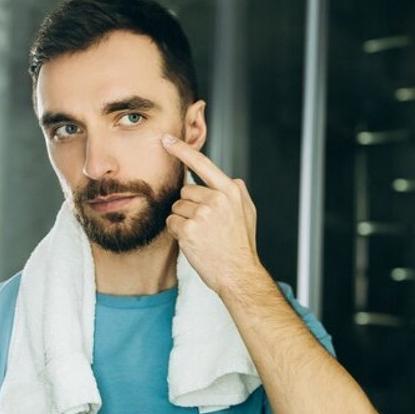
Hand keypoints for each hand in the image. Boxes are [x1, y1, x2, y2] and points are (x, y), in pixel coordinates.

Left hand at [161, 133, 259, 294]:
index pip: (203, 164)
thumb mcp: (249, 213)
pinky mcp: (188, 229)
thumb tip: (231, 179)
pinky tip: (194, 242)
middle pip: (186, 190)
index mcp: (231, 191)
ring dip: (183, 220)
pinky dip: (178, 233)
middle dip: (190, 205)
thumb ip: (238, 193)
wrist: (238, 274)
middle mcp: (216, 199)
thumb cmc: (241, 246)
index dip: (182, 150)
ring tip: (202, 235)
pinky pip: (172, 222)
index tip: (166, 139)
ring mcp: (202, 214)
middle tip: (206, 226)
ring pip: (177, 207)